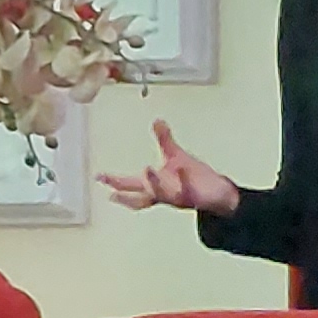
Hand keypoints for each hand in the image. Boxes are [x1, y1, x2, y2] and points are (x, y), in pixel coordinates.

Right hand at [97, 118, 242, 217]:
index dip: (113, 180)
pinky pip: (187, 190)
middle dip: (124, 191)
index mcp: (154, 184)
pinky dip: (184, 180)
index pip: (128, 184)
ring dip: (153, 183)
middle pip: (138, 195)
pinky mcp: (194, 197)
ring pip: (161, 194)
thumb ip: (164, 139)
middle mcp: (162, 193)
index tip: (99, 175)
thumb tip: (157, 120)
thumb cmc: (195, 178)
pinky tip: (182, 167)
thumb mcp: (175, 155)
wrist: (218, 192)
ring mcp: (177, 196)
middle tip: (111, 188)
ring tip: (147, 169)